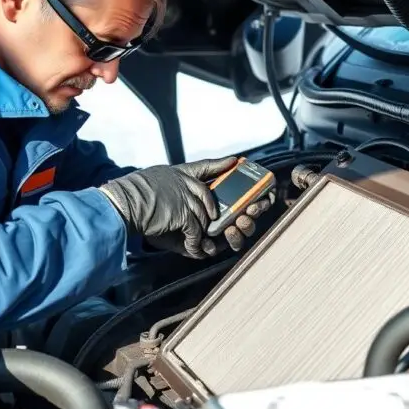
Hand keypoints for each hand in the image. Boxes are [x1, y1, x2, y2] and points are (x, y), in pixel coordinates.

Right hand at [99, 157, 237, 258]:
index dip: (219, 164)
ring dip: (202, 232)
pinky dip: (195, 243)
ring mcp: (185, 198)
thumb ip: (168, 190)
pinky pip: (196, 231)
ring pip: (203, 216)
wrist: (123, 203)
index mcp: (176, 173)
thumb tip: (177, 206)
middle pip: (208, 196)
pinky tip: (192, 249)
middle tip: (216, 220)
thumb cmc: (130, 195)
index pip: (203, 166)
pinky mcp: (184, 214)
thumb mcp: (153, 183)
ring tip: (201, 242)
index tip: (233, 161)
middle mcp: (184, 183)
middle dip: (213, 210)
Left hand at [145, 159, 275, 255]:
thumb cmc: (166, 190)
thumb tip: (236, 159)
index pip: (251, 201)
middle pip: (248, 218)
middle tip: (250, 210)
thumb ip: (213, 167)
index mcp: (223, 200)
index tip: (265, 195)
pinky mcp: (201, 246)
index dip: (261, 199)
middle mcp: (222, 217)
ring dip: (240, 231)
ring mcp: (213, 233)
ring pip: (238, 235)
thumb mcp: (191, 174)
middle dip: (253, 215)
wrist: (143, 206)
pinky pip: (218, 249)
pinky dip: (220, 244)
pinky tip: (216, 238)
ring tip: (232, 225)